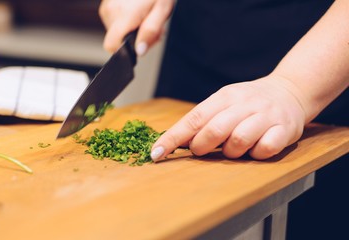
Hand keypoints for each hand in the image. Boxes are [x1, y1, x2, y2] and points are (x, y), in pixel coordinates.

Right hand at [99, 0, 174, 54]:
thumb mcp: (162, 11)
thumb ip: (150, 32)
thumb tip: (139, 51)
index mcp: (124, 15)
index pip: (111, 45)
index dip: (123, 50)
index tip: (136, 44)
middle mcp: (111, 10)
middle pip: (117, 38)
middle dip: (135, 37)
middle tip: (151, 25)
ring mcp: (107, 5)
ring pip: (117, 29)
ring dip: (133, 28)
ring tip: (146, 15)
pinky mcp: (108, 2)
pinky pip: (115, 19)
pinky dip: (128, 20)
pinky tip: (139, 10)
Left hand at [151, 75, 307, 160]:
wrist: (289, 91)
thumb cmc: (248, 101)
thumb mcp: (224, 102)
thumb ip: (204, 119)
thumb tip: (178, 141)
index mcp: (225, 96)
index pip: (193, 119)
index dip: (173, 138)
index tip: (156, 153)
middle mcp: (244, 104)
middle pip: (214, 130)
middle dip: (202, 146)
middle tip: (202, 149)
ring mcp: (265, 116)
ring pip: (239, 141)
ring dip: (231, 151)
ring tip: (233, 147)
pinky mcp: (284, 130)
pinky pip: (265, 149)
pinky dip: (256, 154)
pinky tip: (256, 147)